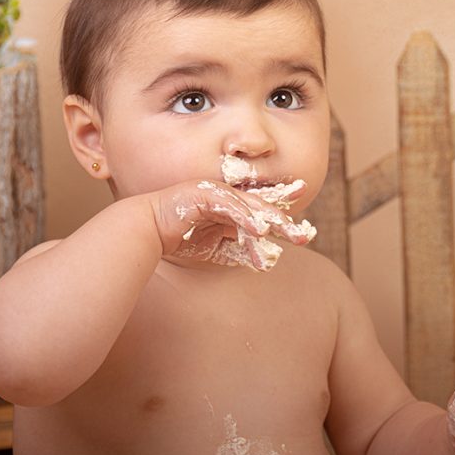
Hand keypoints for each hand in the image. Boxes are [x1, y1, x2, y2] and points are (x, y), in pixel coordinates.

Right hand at [147, 180, 310, 267]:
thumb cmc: (180, 239)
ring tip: (290, 231)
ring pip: (251, 204)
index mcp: (233, 209)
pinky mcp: (204, 193)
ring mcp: (217, 193)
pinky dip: (244, 216)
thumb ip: (237, 250)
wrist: (147, 229)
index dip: (285, 216)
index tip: (306, 227)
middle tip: (307, 232)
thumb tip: (263, 261)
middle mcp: (228, 198)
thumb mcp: (215, 248)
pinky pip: (229, 205)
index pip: (264, 211)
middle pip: (263, 205)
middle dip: (286, 217)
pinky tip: (259, 228)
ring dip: (271, 218)